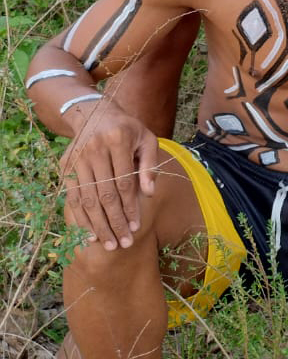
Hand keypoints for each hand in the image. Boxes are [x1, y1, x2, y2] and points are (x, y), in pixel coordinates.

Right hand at [60, 99, 159, 251]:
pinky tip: (90, 233)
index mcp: (118, 139)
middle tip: (123, 244)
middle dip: (115, 222)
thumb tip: (149, 194)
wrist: (95, 113)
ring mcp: (77, 157)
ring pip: (88, 199)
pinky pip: (74, 197)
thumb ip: (150, 165)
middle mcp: (95, 148)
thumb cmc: (128, 130)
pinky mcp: (66, 165)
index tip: (136, 227)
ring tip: (109, 245)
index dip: (130, 207)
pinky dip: (81, 218)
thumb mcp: (146, 140)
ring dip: (98, 226)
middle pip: (105, 195)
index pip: (125, 182)